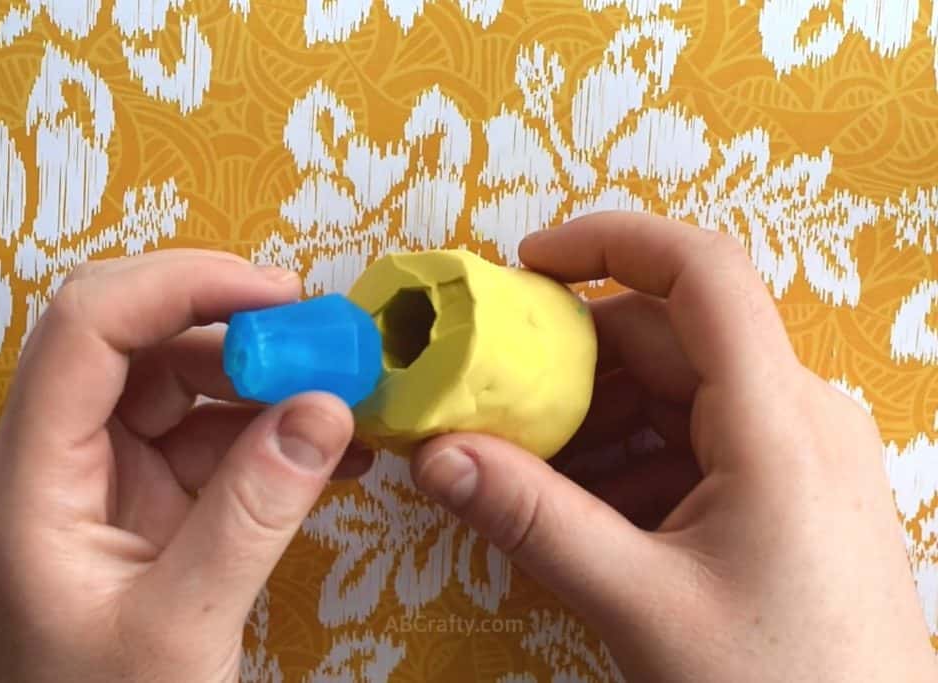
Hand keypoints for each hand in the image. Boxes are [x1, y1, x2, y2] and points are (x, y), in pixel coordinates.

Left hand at [0, 251, 370, 682]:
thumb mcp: (181, 628)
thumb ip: (252, 516)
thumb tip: (324, 410)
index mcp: (36, 479)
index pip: (89, 328)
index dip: (181, 286)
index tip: (279, 296)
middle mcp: (65, 459)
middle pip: (136, 339)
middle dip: (232, 324)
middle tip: (321, 338)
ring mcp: (112, 477)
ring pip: (183, 382)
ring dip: (266, 378)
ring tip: (343, 397)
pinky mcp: (157, 501)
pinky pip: (217, 437)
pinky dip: (275, 431)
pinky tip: (333, 449)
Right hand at [411, 213, 934, 681]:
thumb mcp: (643, 604)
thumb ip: (534, 521)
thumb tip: (438, 457)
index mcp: (779, 421)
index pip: (702, 272)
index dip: (611, 242)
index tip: (528, 261)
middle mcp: (798, 415)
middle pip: (668, 340)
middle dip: (572, 365)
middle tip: (493, 406)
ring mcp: (795, 452)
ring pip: (674, 394)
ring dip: (595, 423)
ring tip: (531, 476)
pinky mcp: (783, 488)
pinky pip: (693, 441)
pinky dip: (630, 461)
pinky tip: (586, 515)